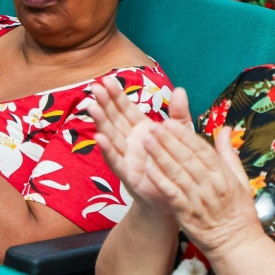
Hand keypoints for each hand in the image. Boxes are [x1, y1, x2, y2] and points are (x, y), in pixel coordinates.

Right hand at [88, 78, 191, 213]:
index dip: (116, 95)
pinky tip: (99, 138)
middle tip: (95, 87)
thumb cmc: (177, 162)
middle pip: (114, 119)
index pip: (125, 109)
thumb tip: (180, 90)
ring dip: (101, 122)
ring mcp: (126, 157)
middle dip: (105, 103)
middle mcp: (130, 141)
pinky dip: (108, 150)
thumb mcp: (181, 134)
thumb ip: (179, 114)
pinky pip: (116, 161)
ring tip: (92, 107)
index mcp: (141, 129)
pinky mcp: (128, 175)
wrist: (178, 195)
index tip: (106, 80)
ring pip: (111, 136)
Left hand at [143, 124, 263, 258]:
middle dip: (169, 141)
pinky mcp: (187, 214)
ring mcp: (198, 200)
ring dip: (161, 156)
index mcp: (224, 175)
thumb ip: (229, 153)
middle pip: (188, 159)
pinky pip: (172, 194)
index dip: (184, 135)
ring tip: (146, 141)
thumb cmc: (237, 210)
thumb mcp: (241, 179)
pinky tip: (148, 169)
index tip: (169, 122)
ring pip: (178, 174)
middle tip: (153, 126)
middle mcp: (211, 185)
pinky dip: (160, 181)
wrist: (236, 244)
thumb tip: (227, 129)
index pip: (202, 150)